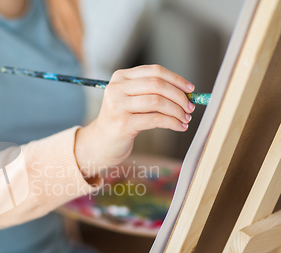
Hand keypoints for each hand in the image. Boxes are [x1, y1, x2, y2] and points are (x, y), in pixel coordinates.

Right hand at [75, 64, 194, 177]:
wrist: (102, 142)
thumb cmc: (123, 119)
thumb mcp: (132, 99)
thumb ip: (152, 91)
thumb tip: (186, 92)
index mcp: (120, 77)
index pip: (154, 71)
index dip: (176, 79)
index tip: (190, 89)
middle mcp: (116, 89)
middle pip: (157, 84)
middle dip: (179, 96)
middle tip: (191, 107)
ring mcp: (117, 106)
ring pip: (157, 101)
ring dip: (177, 111)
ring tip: (186, 118)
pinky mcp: (123, 124)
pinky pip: (155, 119)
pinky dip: (172, 123)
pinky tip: (179, 127)